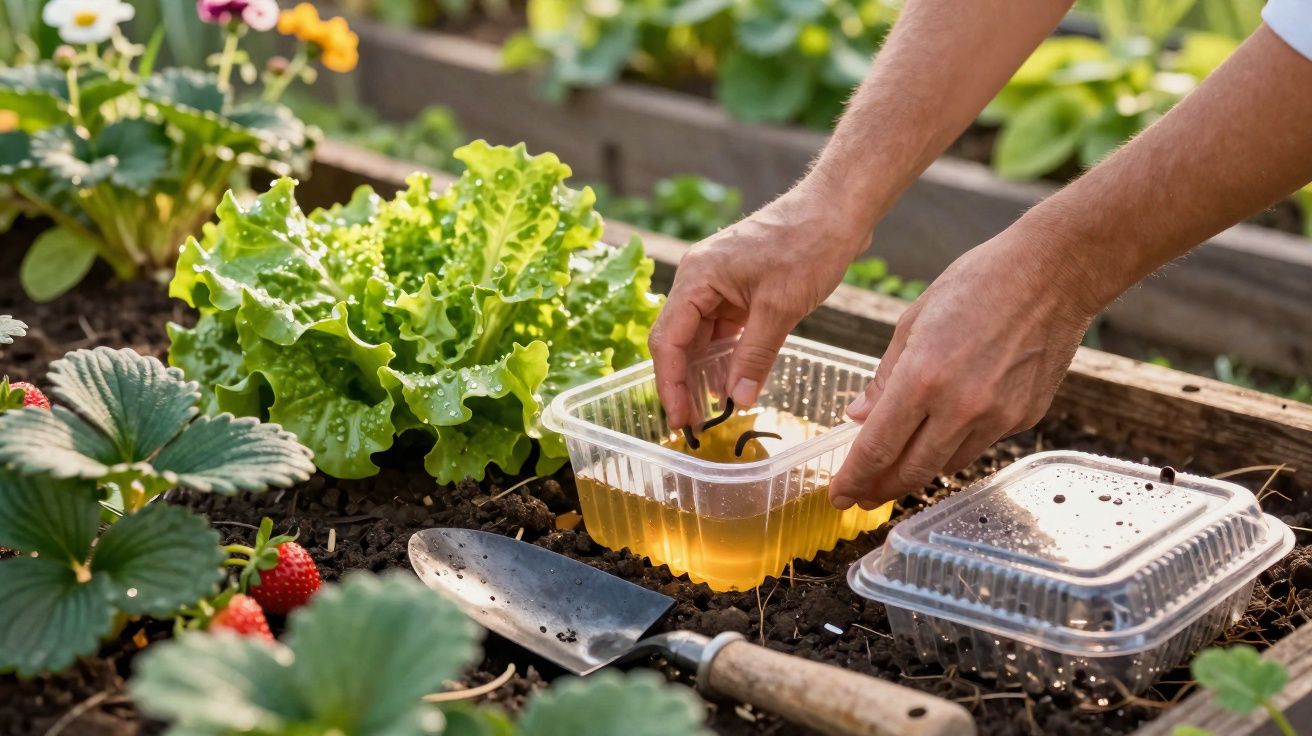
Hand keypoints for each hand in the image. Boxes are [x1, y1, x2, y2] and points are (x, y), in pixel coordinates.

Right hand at [649, 181, 872, 428]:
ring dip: (705, 372)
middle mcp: (699, 279)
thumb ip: (755, 357)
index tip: (681, 420)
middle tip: (695, 424)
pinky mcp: (740, 289)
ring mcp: (719, 284)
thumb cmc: (808, 244)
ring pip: (701, 337)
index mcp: (696, 277)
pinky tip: (734, 383)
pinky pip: (724, 330)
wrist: (838, 209)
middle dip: (683, 383)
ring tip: (712, 411)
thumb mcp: (780, 308)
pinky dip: (727, 357)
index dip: (670, 384)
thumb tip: (737, 400)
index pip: (668, 340)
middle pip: (678, 340)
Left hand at [828, 226, 1099, 509]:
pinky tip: (944, 435)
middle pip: (911, 471)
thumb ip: (883, 377)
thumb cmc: (978, 284)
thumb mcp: (913, 321)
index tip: (839, 495)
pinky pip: (979, 445)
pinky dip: (955, 447)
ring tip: (897, 471)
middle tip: (862, 497)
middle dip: (880, 490)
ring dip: (917, 472)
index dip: (854, 478)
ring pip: (946, 466)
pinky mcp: (1024, 418)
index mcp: (922, 378)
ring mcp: (997, 417)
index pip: (877, 448)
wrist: (1053, 275)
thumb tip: (859, 418)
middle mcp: (960, 407)